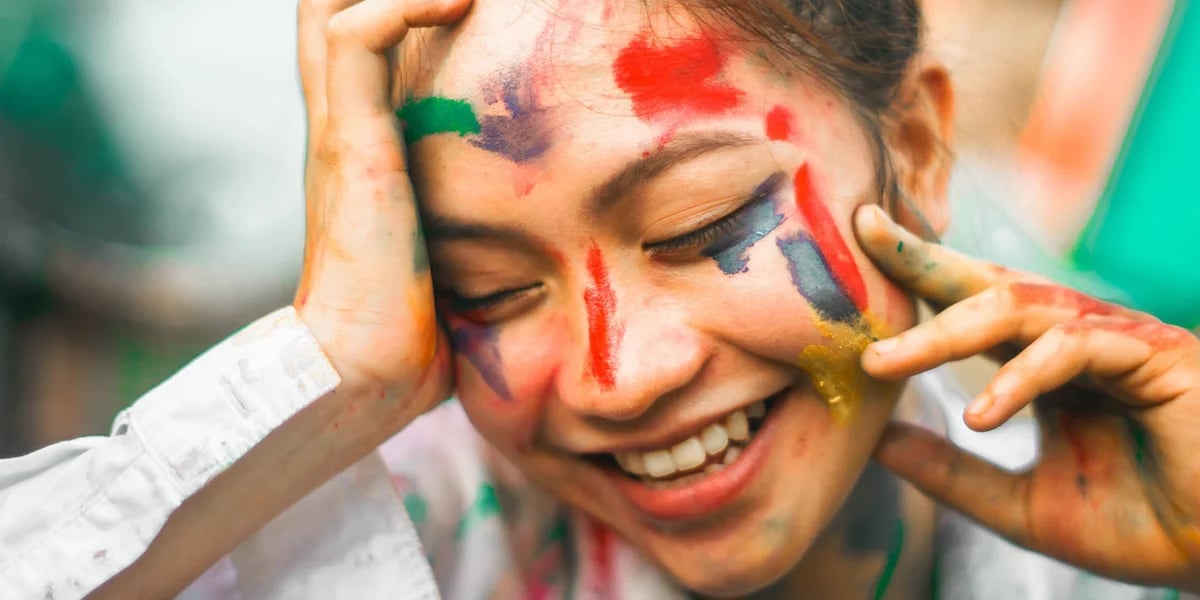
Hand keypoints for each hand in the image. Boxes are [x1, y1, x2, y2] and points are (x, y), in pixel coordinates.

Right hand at [295, 0, 471, 430]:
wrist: (361, 372)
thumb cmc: (412, 328)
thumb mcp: (448, 251)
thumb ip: (469, 221)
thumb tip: (538, 230)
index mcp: (358, 145)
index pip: (351, 44)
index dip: (389, 4)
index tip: (455, 1)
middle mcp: (339, 125)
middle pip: (325, 10)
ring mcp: (340, 131)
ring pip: (331, 6)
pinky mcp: (351, 145)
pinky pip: (358, 39)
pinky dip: (405, 5)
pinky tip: (461, 3)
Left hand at [854, 205, 1199, 591]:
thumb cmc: (1142, 525)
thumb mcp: (1020, 503)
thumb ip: (952, 472)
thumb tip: (876, 443)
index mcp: (1045, 363)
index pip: (971, 306)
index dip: (919, 271)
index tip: (860, 239)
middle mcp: (1077, 339)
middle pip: (988, 284)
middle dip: (924, 259)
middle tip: (864, 234)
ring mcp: (1118, 340)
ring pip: (1020, 307)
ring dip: (945, 333)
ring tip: (883, 363)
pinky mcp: (1156, 354)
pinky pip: (1075, 348)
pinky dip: (1022, 376)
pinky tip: (984, 415)